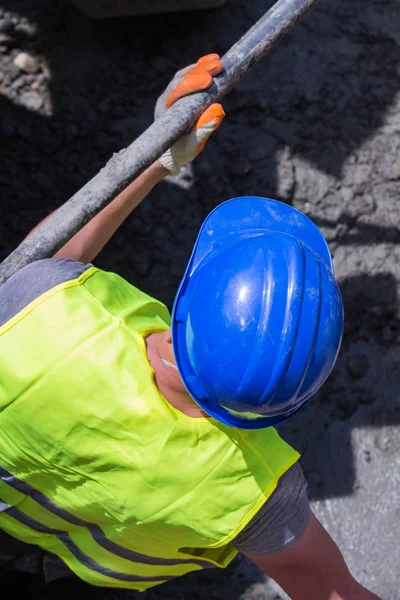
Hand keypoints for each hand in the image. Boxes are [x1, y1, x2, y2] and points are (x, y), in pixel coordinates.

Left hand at [155, 54, 224, 174]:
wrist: (173, 154)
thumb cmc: (182, 151)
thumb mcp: (193, 145)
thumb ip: (203, 129)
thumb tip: (218, 109)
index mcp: (165, 111)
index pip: (175, 91)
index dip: (192, 84)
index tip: (208, 81)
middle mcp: (167, 99)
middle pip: (181, 79)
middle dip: (199, 72)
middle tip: (218, 67)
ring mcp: (173, 95)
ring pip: (186, 76)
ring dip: (202, 68)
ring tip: (218, 63)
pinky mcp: (182, 94)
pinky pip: (191, 77)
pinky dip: (202, 69)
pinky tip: (214, 60)